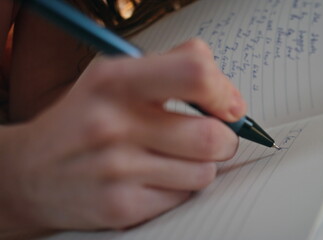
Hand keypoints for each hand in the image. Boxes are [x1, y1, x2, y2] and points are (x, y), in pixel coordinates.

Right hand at [0, 39, 245, 231]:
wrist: (30, 173)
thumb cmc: (85, 120)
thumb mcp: (115, 76)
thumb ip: (173, 68)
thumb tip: (229, 98)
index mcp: (115, 81)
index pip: (194, 74)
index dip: (222, 91)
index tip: (227, 106)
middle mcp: (113, 124)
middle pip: (210, 136)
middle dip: (224, 139)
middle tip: (211, 137)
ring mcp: (116, 170)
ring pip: (204, 172)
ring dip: (201, 165)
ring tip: (174, 158)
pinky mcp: (120, 207)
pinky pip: (182, 197)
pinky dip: (179, 188)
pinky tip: (154, 179)